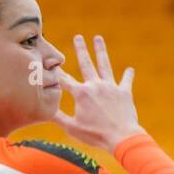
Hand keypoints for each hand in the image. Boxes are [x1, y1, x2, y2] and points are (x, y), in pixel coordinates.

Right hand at [52, 34, 143, 150]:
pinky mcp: (124, 92)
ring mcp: (111, 87)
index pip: (65, 80)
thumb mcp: (72, 128)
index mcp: (81, 93)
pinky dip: (128, 75)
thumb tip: (44, 111)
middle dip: (81, 49)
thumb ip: (57, 117)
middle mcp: (95, 85)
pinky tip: (130, 69)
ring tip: (98, 38)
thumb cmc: (95, 135)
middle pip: (86, 63)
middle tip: (78, 37)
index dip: (57, 73)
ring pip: (104, 65)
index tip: (52, 64)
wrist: (121, 137)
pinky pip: (125, 81)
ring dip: (101, 51)